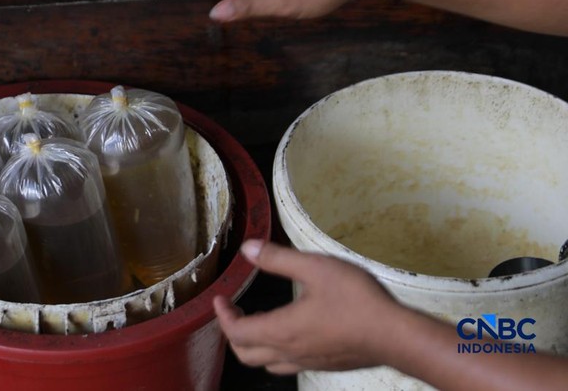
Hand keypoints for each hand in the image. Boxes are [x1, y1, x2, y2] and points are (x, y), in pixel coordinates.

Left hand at [214, 239, 403, 373]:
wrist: (395, 335)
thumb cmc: (356, 300)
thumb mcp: (315, 267)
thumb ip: (277, 258)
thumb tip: (246, 249)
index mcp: (281, 330)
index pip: (236, 332)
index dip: (223, 315)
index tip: (221, 298)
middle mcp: (289, 352)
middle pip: (245, 354)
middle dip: (233, 333)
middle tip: (234, 310)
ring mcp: (307, 362)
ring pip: (266, 363)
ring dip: (253, 345)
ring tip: (256, 322)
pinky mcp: (323, 365)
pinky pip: (288, 366)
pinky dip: (275, 352)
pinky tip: (289, 333)